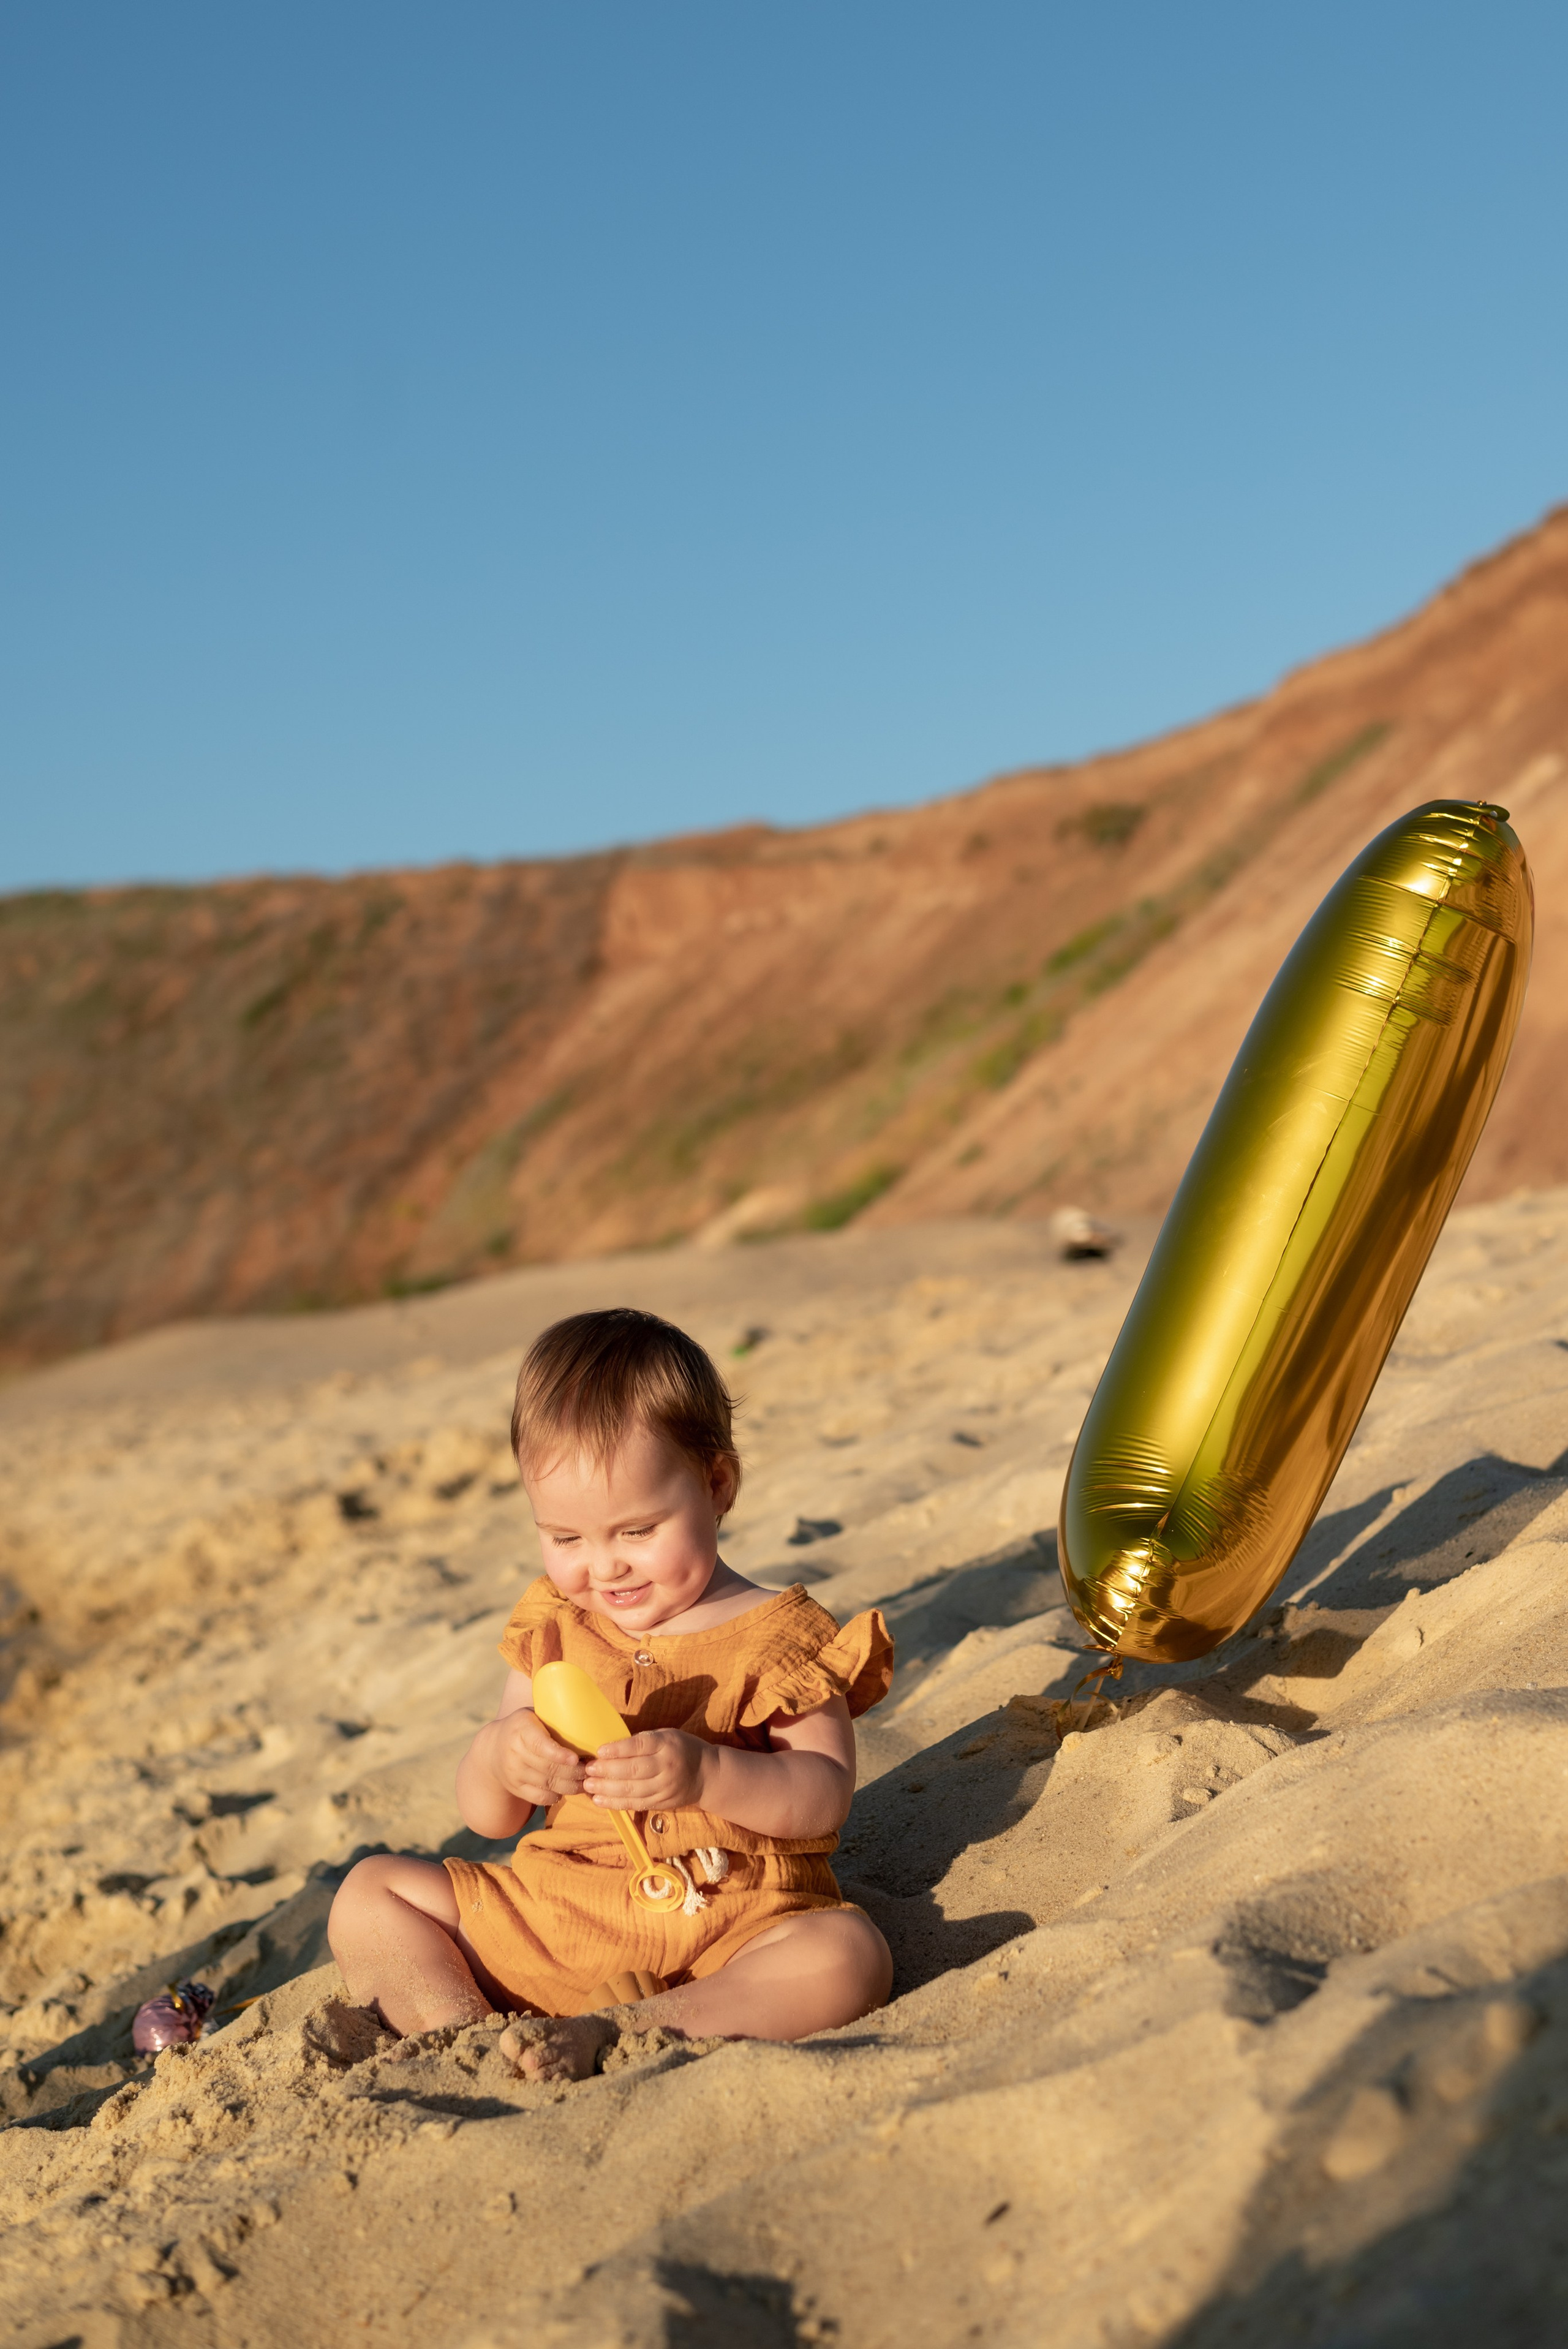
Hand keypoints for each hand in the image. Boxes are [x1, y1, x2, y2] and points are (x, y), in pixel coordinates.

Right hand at [476, 1709, 588, 1808]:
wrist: (493, 1748)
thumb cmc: (525, 1727)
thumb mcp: (533, 1715)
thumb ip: (553, 1717)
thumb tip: (588, 1716)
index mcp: (521, 1729)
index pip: (539, 1745)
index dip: (558, 1754)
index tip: (575, 1758)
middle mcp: (514, 1753)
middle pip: (548, 1768)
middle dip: (573, 1772)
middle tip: (591, 1770)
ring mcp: (513, 1773)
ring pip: (546, 1784)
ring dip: (569, 1785)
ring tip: (585, 1781)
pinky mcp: (515, 1788)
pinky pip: (539, 1797)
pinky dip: (556, 1796)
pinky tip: (567, 1789)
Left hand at [583, 1729, 709, 1812]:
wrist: (707, 1774)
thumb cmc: (681, 1748)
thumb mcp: (666, 1735)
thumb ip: (643, 1741)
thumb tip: (609, 1747)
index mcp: (667, 1743)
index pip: (640, 1745)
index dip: (618, 1749)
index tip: (599, 1751)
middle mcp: (667, 1766)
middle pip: (633, 1770)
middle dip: (607, 1771)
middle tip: (587, 1770)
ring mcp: (665, 1787)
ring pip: (632, 1790)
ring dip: (607, 1789)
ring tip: (588, 1786)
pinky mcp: (662, 1802)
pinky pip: (636, 1804)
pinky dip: (616, 1803)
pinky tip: (600, 1801)